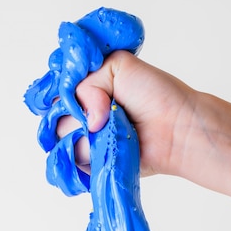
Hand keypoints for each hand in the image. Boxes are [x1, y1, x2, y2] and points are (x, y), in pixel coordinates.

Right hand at [56, 50, 200, 177]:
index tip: (78, 91)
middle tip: (105, 111)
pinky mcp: (92, 164)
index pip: (55, 90)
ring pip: (61, 139)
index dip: (64, 92)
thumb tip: (86, 121)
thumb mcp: (118, 67)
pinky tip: (107, 147)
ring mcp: (87, 140)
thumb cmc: (156, 94)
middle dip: (74, 113)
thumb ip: (86, 81)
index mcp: (87, 89)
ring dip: (83, 135)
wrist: (176, 127)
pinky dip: (87, 155)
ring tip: (112, 129)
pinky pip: (73, 161)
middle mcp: (83, 115)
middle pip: (53, 116)